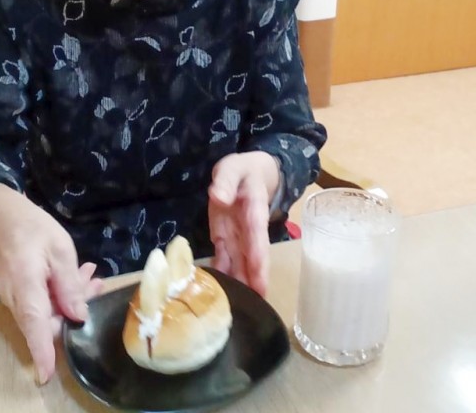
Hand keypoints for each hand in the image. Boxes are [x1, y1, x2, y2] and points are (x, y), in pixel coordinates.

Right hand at [0, 183, 102, 384]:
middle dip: (74, 309)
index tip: (47, 375)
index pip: (34, 324)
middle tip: (96, 284)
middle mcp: (14, 296)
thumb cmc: (30, 225)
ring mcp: (11, 295)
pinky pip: (37, 300)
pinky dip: (56, 291)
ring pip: (44, 309)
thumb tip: (79, 316)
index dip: (42, 351)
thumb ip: (69, 283)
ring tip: (89, 274)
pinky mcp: (14, 291)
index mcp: (25, 284)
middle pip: (46, 320)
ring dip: (68, 296)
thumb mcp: (59, 247)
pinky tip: (73, 274)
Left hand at [208, 152, 280, 296]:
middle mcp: (249, 229)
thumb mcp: (232, 169)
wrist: (246, 174)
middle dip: (255, 278)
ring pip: (240, 262)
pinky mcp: (224, 239)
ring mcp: (237, 236)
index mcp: (254, 210)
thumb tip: (218, 198)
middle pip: (253, 256)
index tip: (259, 274)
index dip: (257, 254)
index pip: (257, 234)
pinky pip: (224, 259)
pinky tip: (217, 294)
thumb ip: (225, 181)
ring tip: (239, 308)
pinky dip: (222, 275)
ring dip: (240, 283)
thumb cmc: (241, 170)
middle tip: (257, 303)